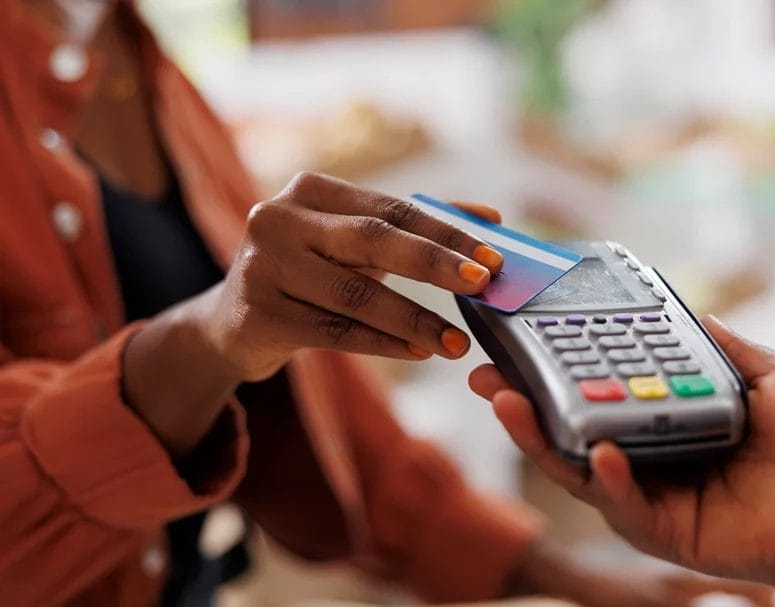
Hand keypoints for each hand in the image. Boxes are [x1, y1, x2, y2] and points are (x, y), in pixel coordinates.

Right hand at [195, 172, 503, 380]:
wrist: (232, 323)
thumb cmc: (309, 274)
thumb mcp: (352, 243)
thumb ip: (414, 227)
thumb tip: (490, 218)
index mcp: (311, 190)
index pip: (393, 208)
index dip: (447, 233)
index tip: (494, 258)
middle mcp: (280, 218)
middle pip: (374, 239)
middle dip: (436, 264)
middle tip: (483, 287)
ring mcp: (263, 265)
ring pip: (356, 295)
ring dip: (415, 320)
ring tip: (457, 343)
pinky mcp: (258, 314)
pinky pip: (335, 332)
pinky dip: (383, 343)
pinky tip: (418, 352)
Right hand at [470, 316, 774, 594]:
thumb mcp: (766, 370)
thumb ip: (715, 345)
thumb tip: (676, 307)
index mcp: (671, 425)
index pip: (599, 399)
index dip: (555, 374)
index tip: (520, 341)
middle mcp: (657, 463)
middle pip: (574, 437)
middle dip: (524, 407)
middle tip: (486, 372)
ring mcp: (662, 502)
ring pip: (584, 474)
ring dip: (542, 441)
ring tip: (509, 402)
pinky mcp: (677, 537)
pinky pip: (630, 509)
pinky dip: (611, 481)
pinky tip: (604, 451)